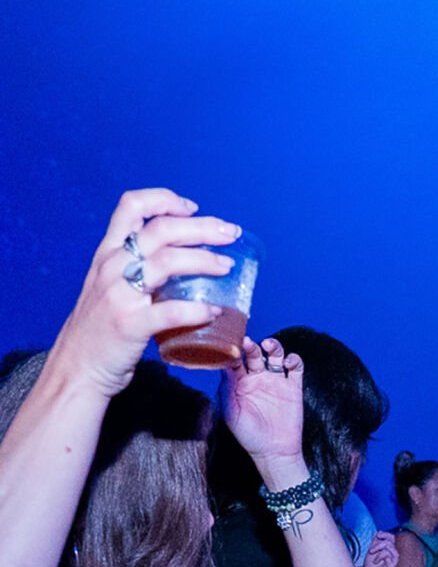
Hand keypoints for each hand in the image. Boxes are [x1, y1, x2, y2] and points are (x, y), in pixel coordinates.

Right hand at [49, 188, 238, 398]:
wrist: (77, 367)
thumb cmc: (101, 329)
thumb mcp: (108, 286)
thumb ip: (134, 270)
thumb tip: (182, 264)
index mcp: (108, 253)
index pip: (131, 206)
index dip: (164, 199)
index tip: (192, 207)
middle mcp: (112, 266)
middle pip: (161, 230)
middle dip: (202, 228)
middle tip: (231, 234)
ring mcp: (119, 294)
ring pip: (167, 262)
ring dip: (204, 261)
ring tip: (228, 267)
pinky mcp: (130, 325)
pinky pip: (170, 311)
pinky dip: (197, 309)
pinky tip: (215, 310)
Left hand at [222, 335, 304, 470]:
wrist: (274, 452)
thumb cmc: (249, 435)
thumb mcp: (231, 413)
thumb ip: (227, 388)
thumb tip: (225, 364)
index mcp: (240, 383)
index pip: (235, 360)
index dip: (233, 351)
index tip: (231, 347)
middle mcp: (258, 379)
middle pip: (255, 353)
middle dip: (252, 346)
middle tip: (248, 343)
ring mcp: (276, 381)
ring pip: (276, 355)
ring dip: (273, 346)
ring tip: (269, 345)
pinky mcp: (294, 387)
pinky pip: (296, 368)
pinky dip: (294, 360)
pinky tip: (288, 362)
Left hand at [361, 531, 398, 566]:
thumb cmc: (370, 566)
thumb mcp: (371, 551)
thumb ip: (375, 542)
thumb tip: (380, 532)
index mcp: (388, 549)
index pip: (392, 538)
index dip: (386, 534)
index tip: (378, 535)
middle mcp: (392, 553)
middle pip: (391, 540)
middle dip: (379, 542)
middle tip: (371, 549)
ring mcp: (394, 559)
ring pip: (390, 546)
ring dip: (378, 548)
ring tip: (371, 553)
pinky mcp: (393, 565)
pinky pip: (389, 555)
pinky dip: (380, 556)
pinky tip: (375, 561)